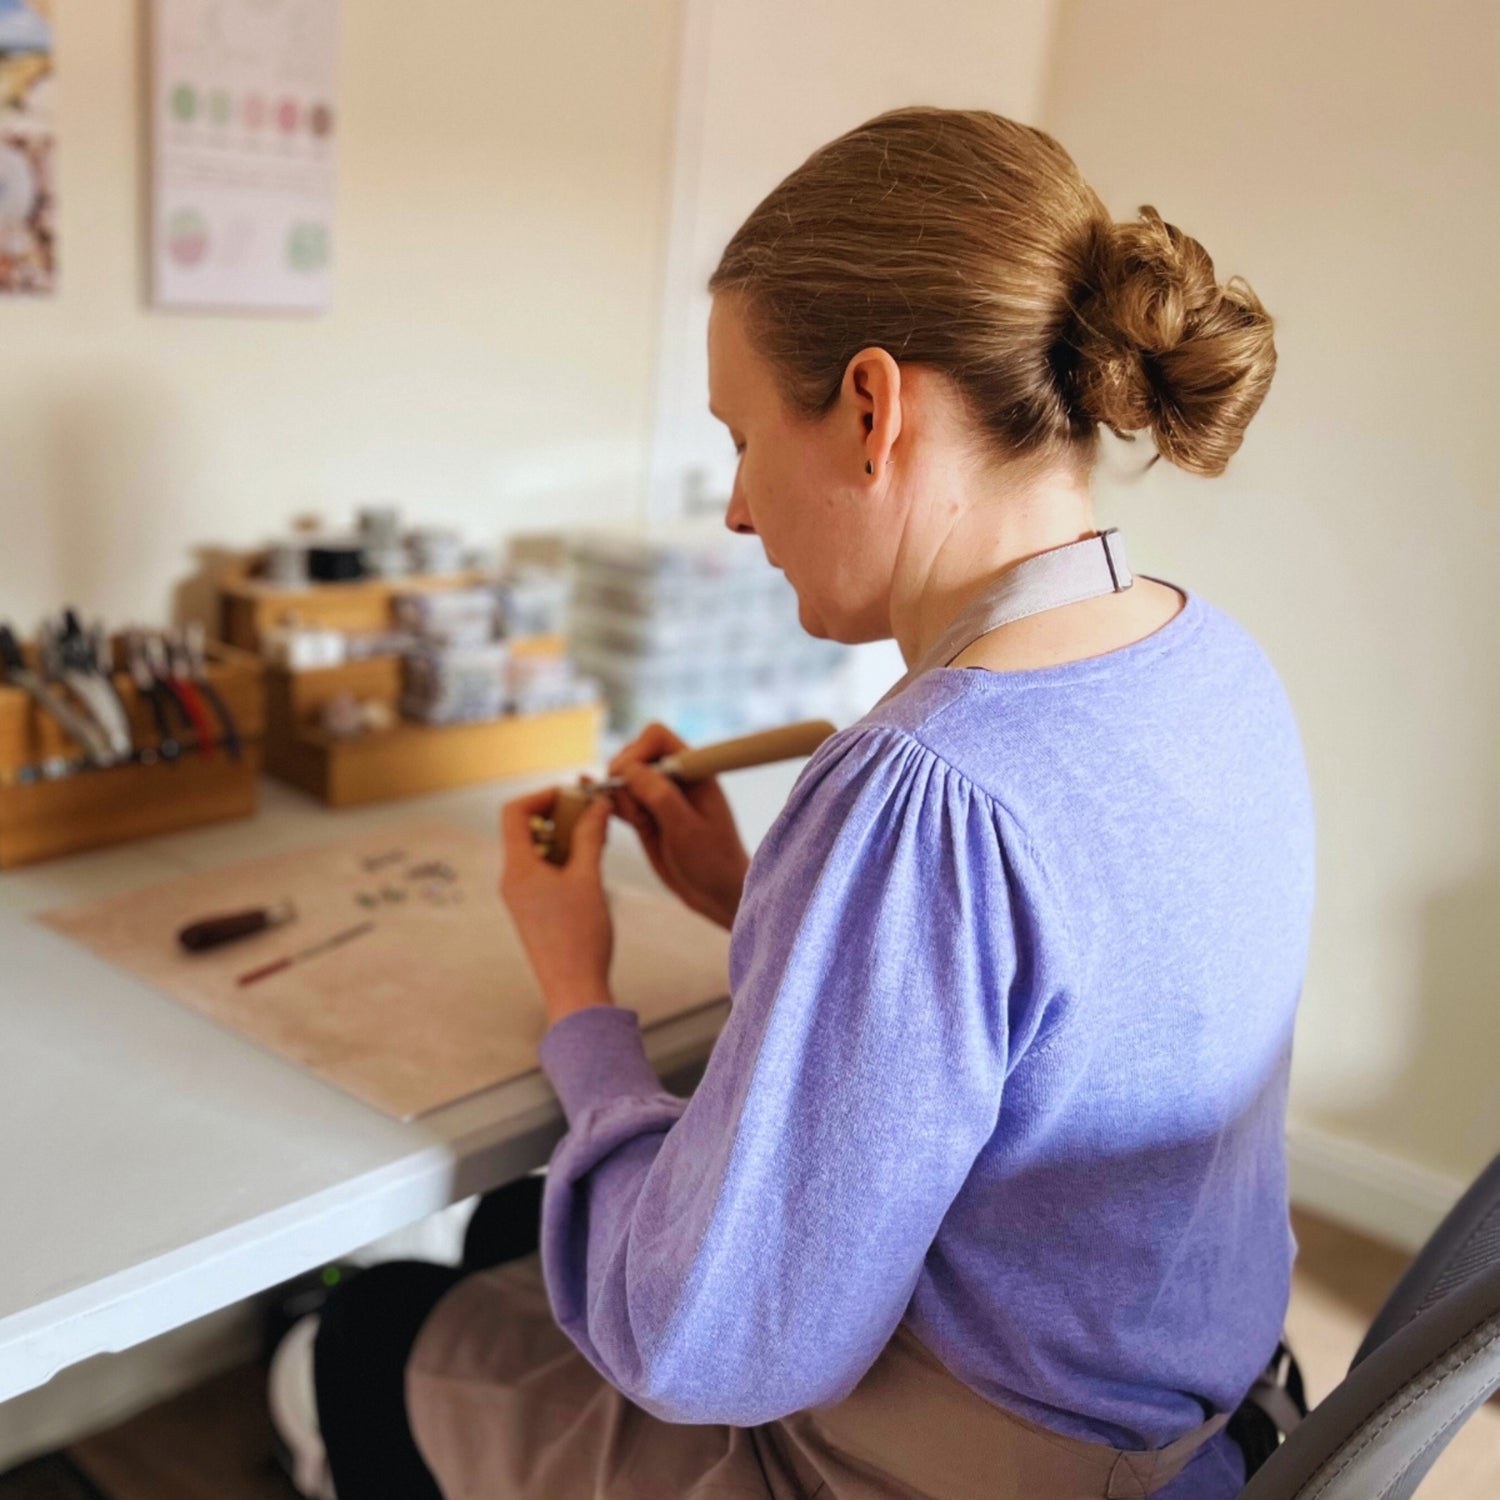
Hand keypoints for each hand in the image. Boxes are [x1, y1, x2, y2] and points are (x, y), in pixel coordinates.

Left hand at [500, 786, 615, 1026]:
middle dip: (559, 816)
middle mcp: (512, 880)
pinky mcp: (533, 911)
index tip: (573, 795)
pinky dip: (564, 860)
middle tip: (591, 814)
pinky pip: (542, 872)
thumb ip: (591, 836)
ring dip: (565, 838)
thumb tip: (596, 805)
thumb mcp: (589, 878)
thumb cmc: (580, 938)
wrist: (574, 989)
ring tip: (597, 840)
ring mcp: (521, 897)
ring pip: (537, 851)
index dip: (543, 796)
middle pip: (525, 829)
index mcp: (517, 869)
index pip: (515, 812)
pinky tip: (591, 867)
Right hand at [606, 722, 750, 930]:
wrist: (717, 895)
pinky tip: (596, 804)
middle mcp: (675, 779)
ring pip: (623, 780)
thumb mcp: (687, 829)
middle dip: (622, 776)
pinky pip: (621, 801)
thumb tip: (628, 769)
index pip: (656, 737)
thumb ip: (660, 796)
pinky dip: (609, 803)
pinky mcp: (647, 817)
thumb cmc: (714, 861)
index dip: (636, 751)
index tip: (626, 778)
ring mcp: (659, 798)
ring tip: (635, 822)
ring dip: (616, 794)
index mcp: (694, 771)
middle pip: (634, 754)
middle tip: (633, 810)